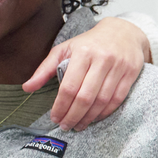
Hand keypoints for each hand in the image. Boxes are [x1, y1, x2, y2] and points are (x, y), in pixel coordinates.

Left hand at [23, 17, 149, 129]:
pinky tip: (94, 118)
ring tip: (78, 125)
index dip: (61, 106)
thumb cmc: (89, 43)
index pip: (69, 87)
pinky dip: (104, 112)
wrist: (123, 31)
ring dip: (88, 118)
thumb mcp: (64, 49)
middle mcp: (102, 59)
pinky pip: (117, 99)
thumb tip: (26, 88)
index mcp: (83, 52)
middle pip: (85, 97)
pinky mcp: (131, 73)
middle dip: (73, 116)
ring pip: (102, 100)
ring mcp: (119, 67)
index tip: (55, 117)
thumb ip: (45, 69)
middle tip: (65, 126)